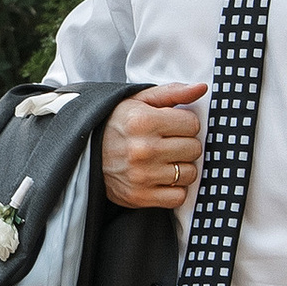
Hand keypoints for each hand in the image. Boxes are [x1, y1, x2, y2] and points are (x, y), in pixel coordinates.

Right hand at [101, 81, 208, 211]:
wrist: (85, 152)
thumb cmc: (117, 123)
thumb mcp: (140, 100)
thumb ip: (173, 92)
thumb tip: (202, 88)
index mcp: (143, 121)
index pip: (192, 124)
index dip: (185, 124)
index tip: (172, 126)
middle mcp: (142, 149)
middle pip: (194, 149)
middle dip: (185, 144)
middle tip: (168, 143)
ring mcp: (141, 175)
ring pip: (189, 173)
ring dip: (181, 167)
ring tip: (164, 160)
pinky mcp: (140, 196)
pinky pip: (178, 197)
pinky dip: (174, 190)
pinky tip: (162, 178)